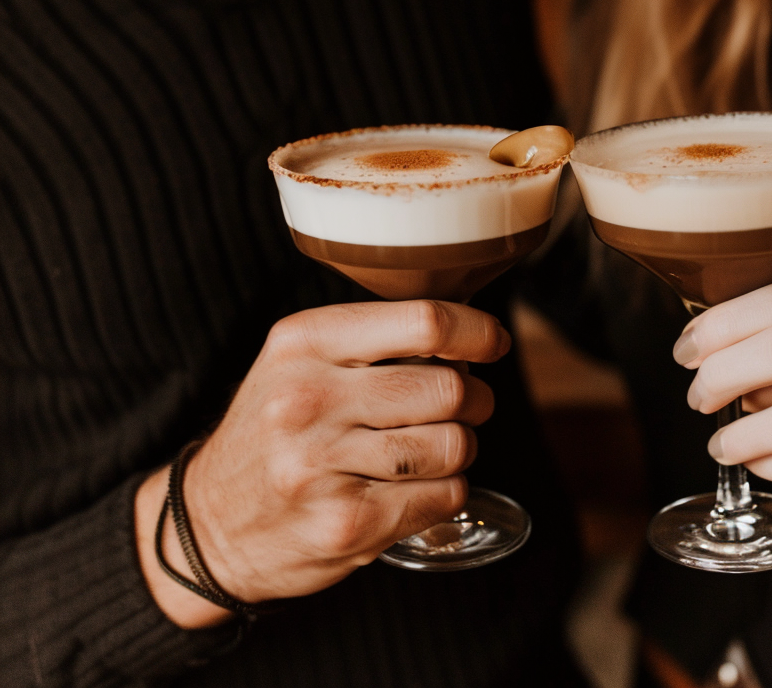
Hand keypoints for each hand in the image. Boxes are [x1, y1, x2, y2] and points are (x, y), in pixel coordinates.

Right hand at [137, 300, 507, 626]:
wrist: (206, 524)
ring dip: (460, 447)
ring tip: (432, 448)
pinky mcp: (345, 523)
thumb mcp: (299, 361)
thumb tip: (467, 327)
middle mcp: (308, 398)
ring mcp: (323, 465)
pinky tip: (415, 487)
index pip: (423, 321)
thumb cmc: (272, 431)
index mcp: (303, 343)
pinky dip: (446, 491)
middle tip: (462, 405)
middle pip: (449, 387)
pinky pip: (444, 496)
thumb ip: (371, 338)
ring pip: (454, 444)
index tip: (492, 341)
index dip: (476, 330)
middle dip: (474, 397)